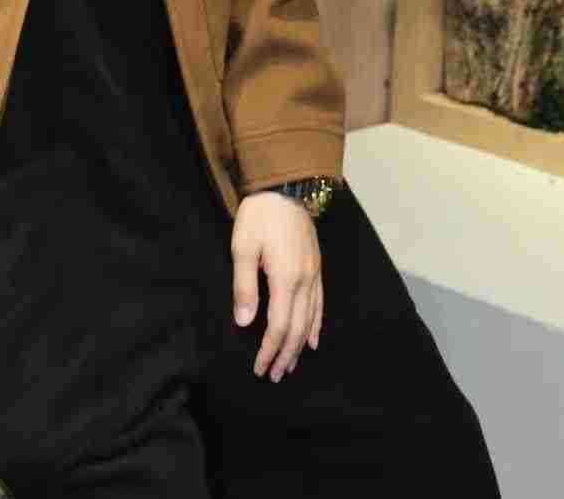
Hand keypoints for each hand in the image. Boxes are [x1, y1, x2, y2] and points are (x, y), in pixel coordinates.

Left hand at [231, 190, 322, 381]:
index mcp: (285, 279)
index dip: (269, 350)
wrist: (285, 187)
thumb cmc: (259, 216)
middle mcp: (304, 281)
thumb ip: (244, 286)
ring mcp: (314, 274)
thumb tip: (244, 322)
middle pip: (297, 328)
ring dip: (299, 345)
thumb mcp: (243, 247)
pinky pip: (320, 303)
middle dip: (285, 355)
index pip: (278, 326)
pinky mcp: (316, 266)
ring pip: (311, 319)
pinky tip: (312, 339)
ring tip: (290, 365)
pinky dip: (316, 325)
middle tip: (274, 376)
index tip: (259, 368)